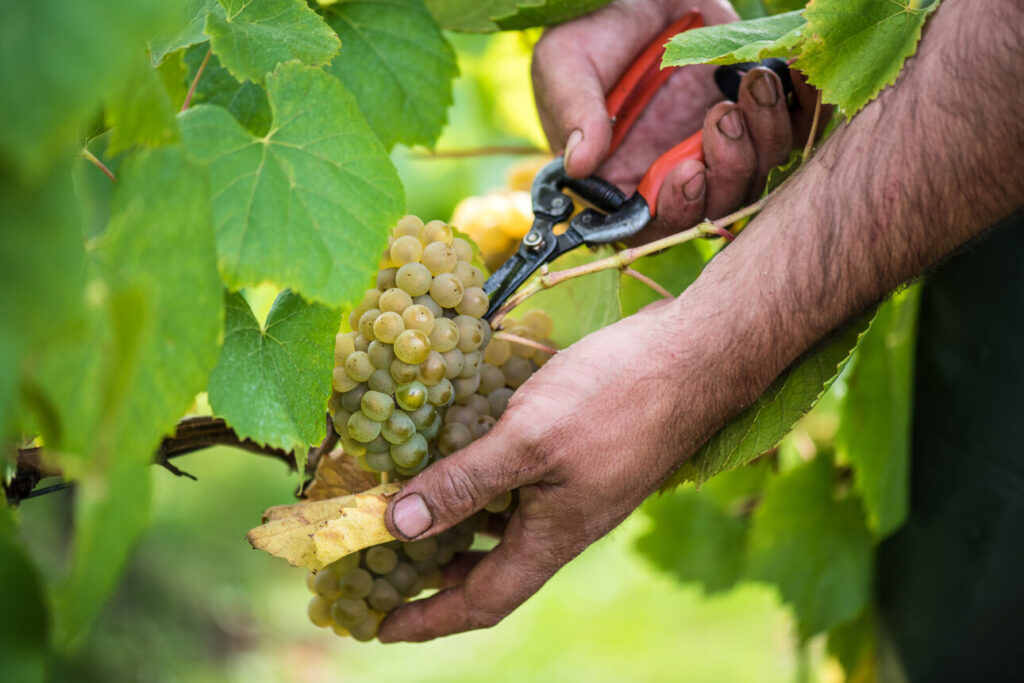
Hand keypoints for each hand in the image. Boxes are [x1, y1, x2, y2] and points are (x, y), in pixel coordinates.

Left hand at [378, 298, 748, 641]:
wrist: (694, 354)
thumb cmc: (617, 398)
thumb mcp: (529, 442)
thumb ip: (464, 484)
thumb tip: (397, 524)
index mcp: (554, 537)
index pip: (482, 601)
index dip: (429, 618)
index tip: (380, 626)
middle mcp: (564, 521)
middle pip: (492, 567)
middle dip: (436, 573)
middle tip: (382, 566)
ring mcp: (575, 486)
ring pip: (505, 522)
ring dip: (457, 522)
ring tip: (410, 509)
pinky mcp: (580, 451)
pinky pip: (521, 482)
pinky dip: (484, 478)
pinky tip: (462, 449)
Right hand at [532, 0, 821, 240]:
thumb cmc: (587, 31)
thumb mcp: (566, 65)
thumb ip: (574, 113)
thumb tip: (578, 165)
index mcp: (627, 179)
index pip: (658, 222)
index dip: (681, 211)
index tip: (690, 173)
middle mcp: (677, 171)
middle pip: (720, 203)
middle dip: (731, 168)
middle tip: (723, 115)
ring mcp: (720, 143)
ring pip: (762, 169)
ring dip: (767, 133)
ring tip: (754, 82)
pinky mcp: (756, 111)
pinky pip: (795, 128)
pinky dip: (805, 110)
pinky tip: (795, 78)